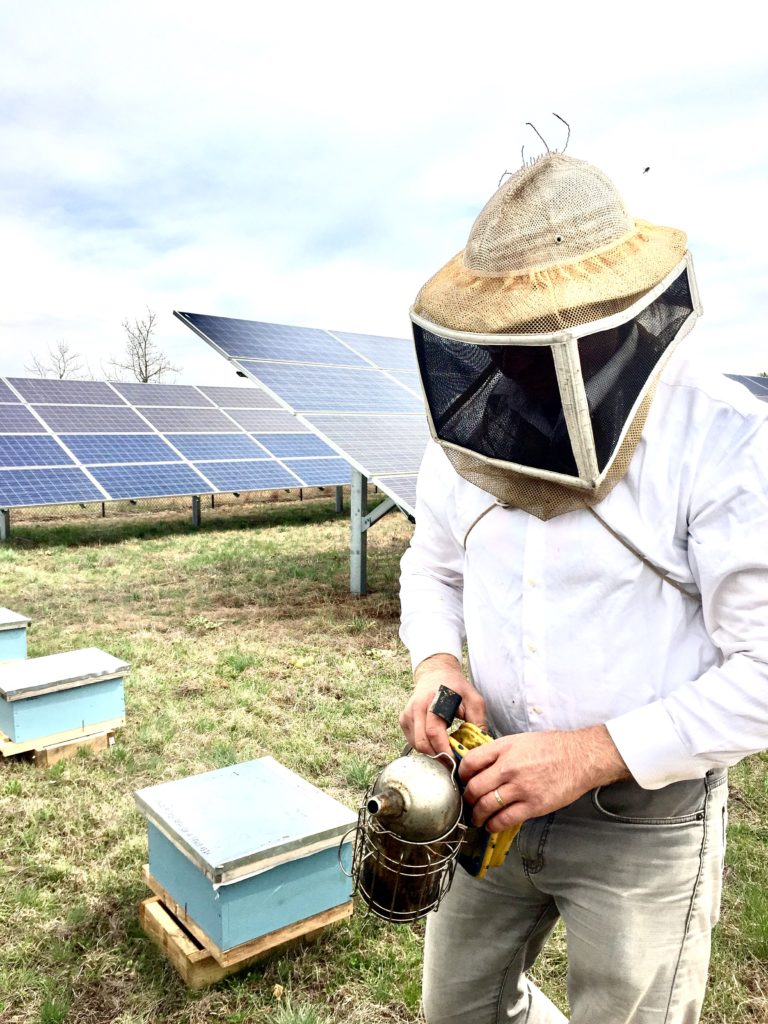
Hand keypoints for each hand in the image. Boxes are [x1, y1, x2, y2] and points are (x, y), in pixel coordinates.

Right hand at [399, 653, 486, 757]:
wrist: (436, 673)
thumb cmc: (456, 687)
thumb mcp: (474, 700)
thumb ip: (478, 722)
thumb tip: (479, 747)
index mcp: (435, 700)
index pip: (434, 732)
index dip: (444, 750)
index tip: (456, 762)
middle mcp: (417, 706)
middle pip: (422, 742)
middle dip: (438, 757)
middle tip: (452, 763)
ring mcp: (407, 713)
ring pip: (416, 744)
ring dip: (431, 753)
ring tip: (446, 753)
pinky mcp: (403, 719)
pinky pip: (412, 741)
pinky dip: (425, 747)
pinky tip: (436, 743)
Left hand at [459, 725, 630, 830]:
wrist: (580, 757)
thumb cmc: (552, 747)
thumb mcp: (520, 740)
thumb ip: (499, 752)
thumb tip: (481, 766)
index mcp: (504, 748)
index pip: (470, 762)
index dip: (462, 774)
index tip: (463, 781)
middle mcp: (508, 768)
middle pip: (475, 787)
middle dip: (467, 798)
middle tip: (467, 803)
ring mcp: (520, 788)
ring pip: (486, 806)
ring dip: (477, 815)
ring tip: (476, 818)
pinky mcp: (533, 805)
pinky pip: (504, 819)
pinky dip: (493, 825)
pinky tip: (491, 825)